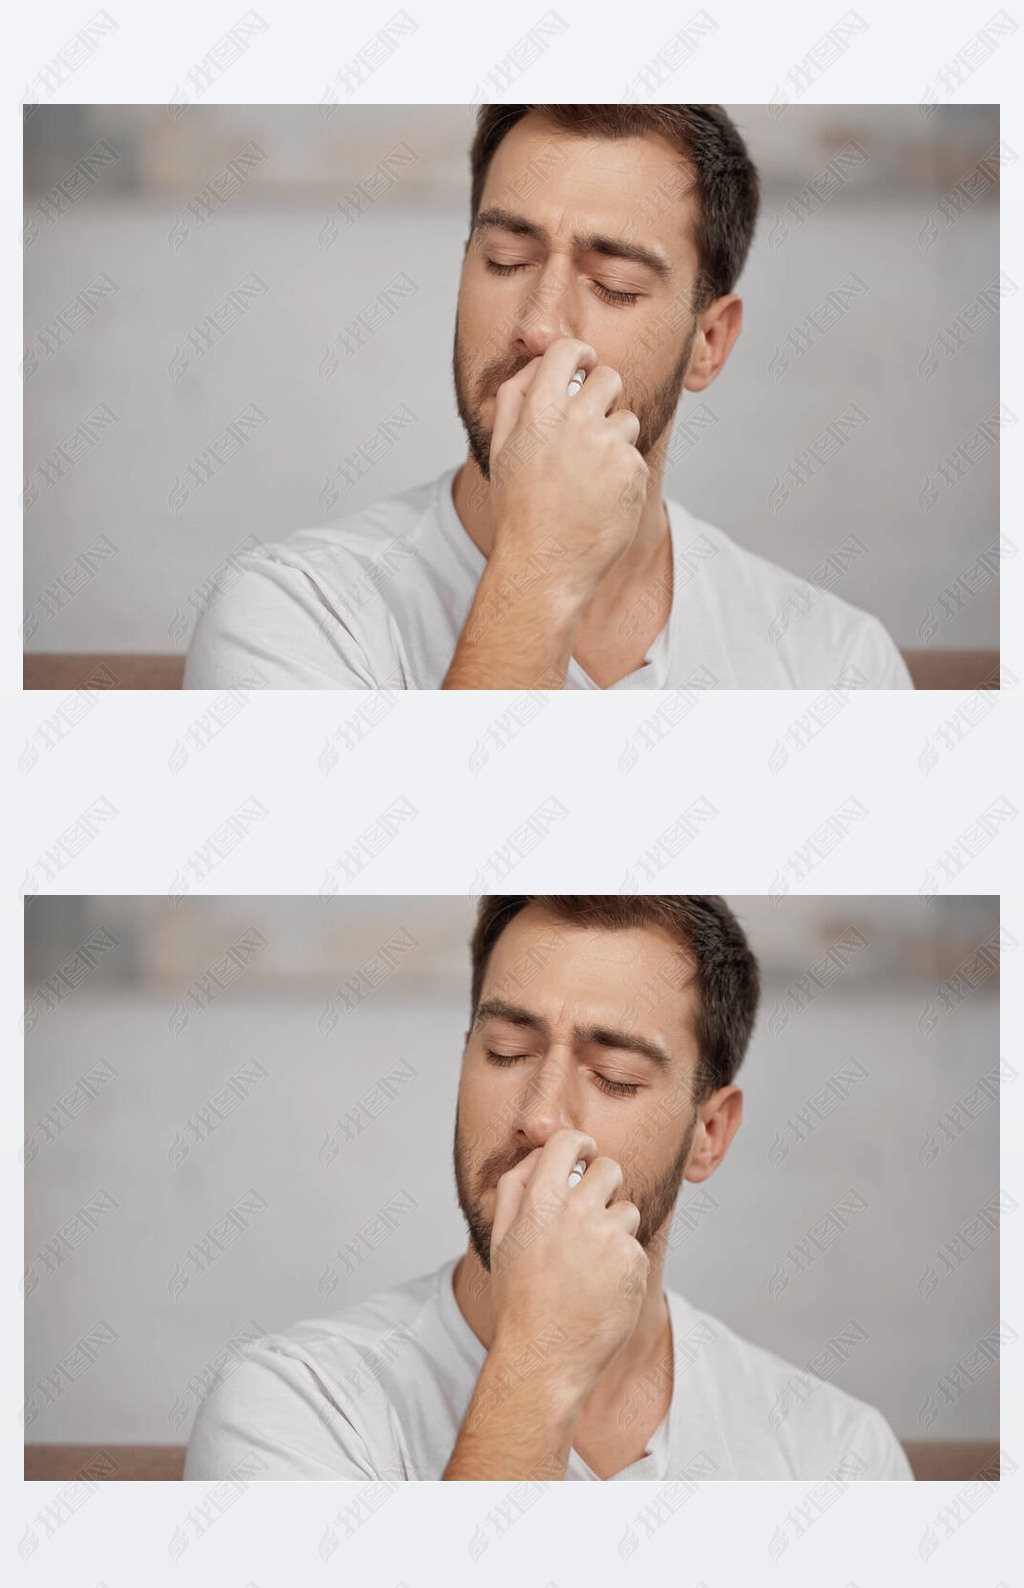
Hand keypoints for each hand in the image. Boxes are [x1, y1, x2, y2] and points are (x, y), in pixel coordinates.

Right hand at [488, 338, 650, 614]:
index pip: (567, 351)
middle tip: (593, 422)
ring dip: (614, 440)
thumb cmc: (519, 511)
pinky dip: (623, 477)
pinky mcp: (632, 470)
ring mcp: (608, 444)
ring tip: (589, 479)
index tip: (585, 364)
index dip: (580, 353)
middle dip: (605, 393)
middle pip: (609, 377)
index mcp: (538, 411)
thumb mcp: (502, 450)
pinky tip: (601, 501)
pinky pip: (635, 458)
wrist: (544, 565)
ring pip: (626, 420)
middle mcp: (575, 420)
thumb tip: (537, 363)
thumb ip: (515, 399)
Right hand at [488, 1128, 649, 1401]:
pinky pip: (635, 1247)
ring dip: (614, 1229)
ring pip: (626, 1210)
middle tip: (592, 1210)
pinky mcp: (632, 1262)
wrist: (545, 1356)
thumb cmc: (520, 1299)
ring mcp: (608, 1236)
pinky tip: (602, 1289)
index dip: (580, 1143)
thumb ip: (516, 1188)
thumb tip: (538, 1154)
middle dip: (604, 1183)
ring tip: (590, 1266)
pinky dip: (623, 1265)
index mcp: (539, 1201)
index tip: (584, 1154)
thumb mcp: (502, 1239)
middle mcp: (576, 1211)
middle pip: (609, 1168)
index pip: (568, 1141)